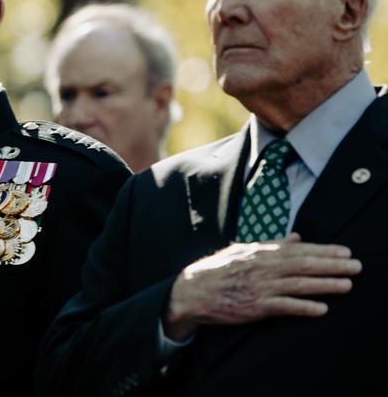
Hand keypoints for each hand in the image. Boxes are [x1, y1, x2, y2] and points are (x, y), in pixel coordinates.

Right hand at [163, 233, 360, 340]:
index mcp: (259, 252)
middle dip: (332, 265)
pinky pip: (284, 306)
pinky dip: (303, 307)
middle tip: (356, 266)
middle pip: (303, 265)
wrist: (191, 292)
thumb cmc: (217, 271)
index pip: (298, 249)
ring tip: (347, 285)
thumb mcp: (242, 251)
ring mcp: (259, 287)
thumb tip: (296, 237)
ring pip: (298, 284)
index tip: (345, 251)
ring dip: (325, 285)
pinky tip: (321, 309)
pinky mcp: (255, 307)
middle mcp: (261, 267)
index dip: (323, 250)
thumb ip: (271, 244)